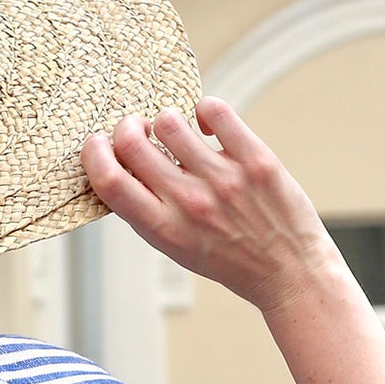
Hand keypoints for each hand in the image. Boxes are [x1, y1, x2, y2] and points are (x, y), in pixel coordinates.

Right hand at [81, 99, 342, 317]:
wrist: (289, 273)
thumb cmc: (230, 260)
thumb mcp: (177, 248)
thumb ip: (150, 211)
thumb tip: (123, 163)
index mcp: (164, 229)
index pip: (109, 181)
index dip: (95, 153)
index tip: (98, 143)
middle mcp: (189, 203)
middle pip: (132, 143)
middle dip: (127, 127)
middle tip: (139, 130)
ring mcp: (223, 179)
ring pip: (169, 121)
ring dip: (165, 120)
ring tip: (179, 132)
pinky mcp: (255, 160)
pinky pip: (214, 111)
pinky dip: (204, 110)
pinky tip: (209, 126)